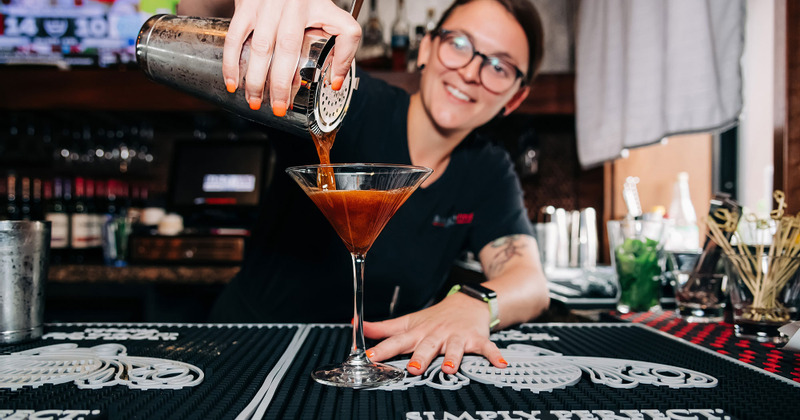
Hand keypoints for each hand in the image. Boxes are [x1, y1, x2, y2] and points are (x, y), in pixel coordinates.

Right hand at [223, 0, 360, 114]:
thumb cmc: (305, 1)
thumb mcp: (332, 15)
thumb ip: (343, 46)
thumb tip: (335, 82)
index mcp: (319, 6)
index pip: (337, 35)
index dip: (339, 61)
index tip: (330, 85)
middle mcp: (293, 5)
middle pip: (288, 48)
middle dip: (282, 83)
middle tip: (279, 107)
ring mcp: (266, 5)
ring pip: (261, 46)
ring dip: (255, 78)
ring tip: (255, 100)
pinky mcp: (246, 5)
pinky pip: (235, 36)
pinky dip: (232, 61)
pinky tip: (233, 81)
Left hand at [363, 293, 507, 375]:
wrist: (469, 302)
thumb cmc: (435, 317)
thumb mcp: (409, 321)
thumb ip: (383, 328)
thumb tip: (355, 325)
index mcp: (418, 332)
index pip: (397, 341)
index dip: (382, 349)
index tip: (370, 357)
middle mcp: (436, 334)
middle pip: (426, 346)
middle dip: (420, 357)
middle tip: (412, 368)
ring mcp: (457, 337)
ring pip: (455, 347)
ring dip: (453, 357)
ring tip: (450, 368)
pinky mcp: (477, 339)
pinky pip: (486, 348)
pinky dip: (494, 355)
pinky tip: (500, 364)